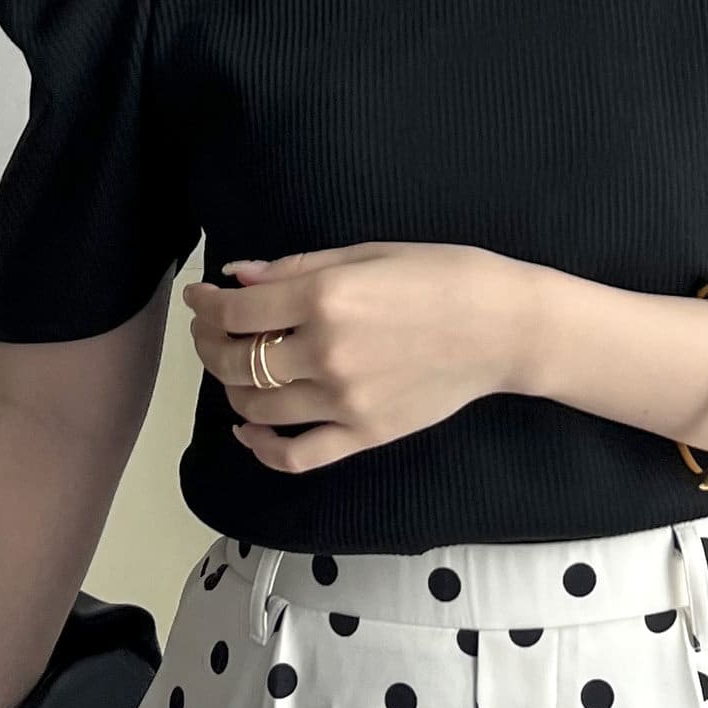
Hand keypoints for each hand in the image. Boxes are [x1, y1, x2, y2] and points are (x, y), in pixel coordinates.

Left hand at [182, 243, 531, 472]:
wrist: (507, 328)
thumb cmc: (446, 276)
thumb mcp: (370, 252)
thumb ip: (297, 267)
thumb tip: (238, 277)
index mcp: (326, 297)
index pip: (235, 310)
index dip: (205, 304)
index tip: (201, 297)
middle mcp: (327, 351)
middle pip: (234, 361)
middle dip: (209, 344)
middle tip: (211, 331)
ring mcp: (344, 400)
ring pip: (255, 407)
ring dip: (230, 388)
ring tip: (235, 368)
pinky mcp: (364, 434)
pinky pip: (296, 455)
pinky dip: (261, 447)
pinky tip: (249, 430)